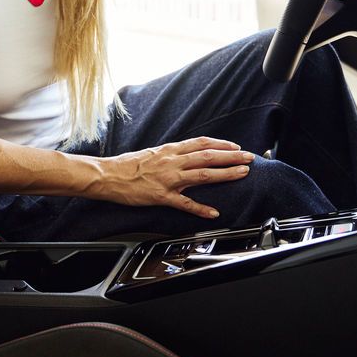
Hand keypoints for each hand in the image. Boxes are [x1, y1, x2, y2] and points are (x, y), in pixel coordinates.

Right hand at [93, 137, 254, 218]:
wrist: (108, 175)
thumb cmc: (127, 165)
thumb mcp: (153, 153)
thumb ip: (171, 154)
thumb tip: (186, 153)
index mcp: (170, 150)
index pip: (202, 143)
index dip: (221, 144)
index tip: (236, 147)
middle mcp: (173, 161)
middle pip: (208, 156)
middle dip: (231, 156)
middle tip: (249, 158)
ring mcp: (169, 179)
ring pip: (203, 174)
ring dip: (225, 174)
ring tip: (241, 174)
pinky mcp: (162, 196)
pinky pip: (184, 203)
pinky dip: (200, 208)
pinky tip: (213, 213)